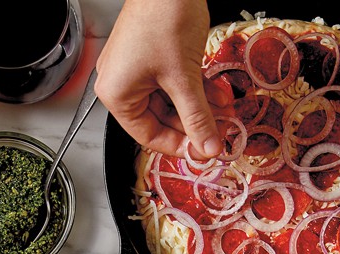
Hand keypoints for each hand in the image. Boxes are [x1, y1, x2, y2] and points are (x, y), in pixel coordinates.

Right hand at [96, 0, 229, 157]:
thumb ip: (198, 117)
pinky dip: (193, 88)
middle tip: (218, 132)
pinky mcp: (150, 55)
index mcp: (116, 94)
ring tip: (223, 110)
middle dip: (192, 123)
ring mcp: (134, 68)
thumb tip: (208, 146)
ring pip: (169, 100)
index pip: (147, 135)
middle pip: (160, 118)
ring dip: (198, 106)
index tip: (203, 150)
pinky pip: (171, 81)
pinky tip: (215, 92)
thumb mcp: (185, 78)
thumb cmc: (164, 18)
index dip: (179, 145)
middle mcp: (120, 83)